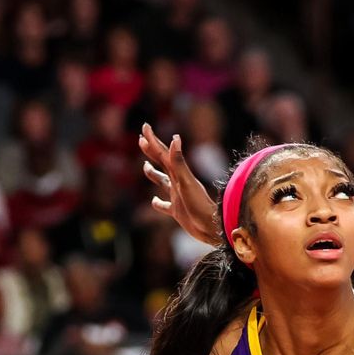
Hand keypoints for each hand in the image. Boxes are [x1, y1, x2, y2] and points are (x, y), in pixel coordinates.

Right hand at [139, 123, 219, 244]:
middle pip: (162, 163)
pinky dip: (158, 203)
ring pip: (162, 182)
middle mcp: (178, 183)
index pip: (163, 154)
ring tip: (145, 165)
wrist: (212, 227)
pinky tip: (154, 202)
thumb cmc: (200, 206)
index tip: (145, 126)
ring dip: (153, 173)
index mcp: (179, 175)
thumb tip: (175, 138)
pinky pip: (165, 206)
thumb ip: (179, 163)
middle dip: (152, 150)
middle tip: (141, 138)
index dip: (153, 141)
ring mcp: (178, 197)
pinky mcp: (178, 212)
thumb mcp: (186, 182)